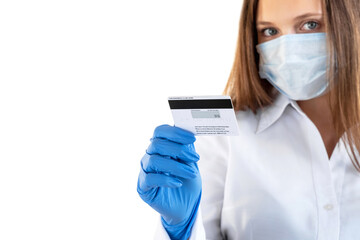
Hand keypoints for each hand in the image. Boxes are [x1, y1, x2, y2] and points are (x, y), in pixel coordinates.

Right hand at [137, 124, 201, 239]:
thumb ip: (187, 149)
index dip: (175, 132)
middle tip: (195, 158)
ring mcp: (145, 170)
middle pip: (157, 144)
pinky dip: (165, 179)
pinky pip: (149, 178)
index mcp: (161, 146)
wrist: (185, 206)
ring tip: (191, 173)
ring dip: (176, 166)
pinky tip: (178, 183)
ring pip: (154, 161)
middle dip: (179, 150)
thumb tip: (188, 135)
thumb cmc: (187, 181)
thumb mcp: (191, 163)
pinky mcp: (142, 186)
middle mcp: (150, 156)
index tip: (192, 138)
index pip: (160, 131)